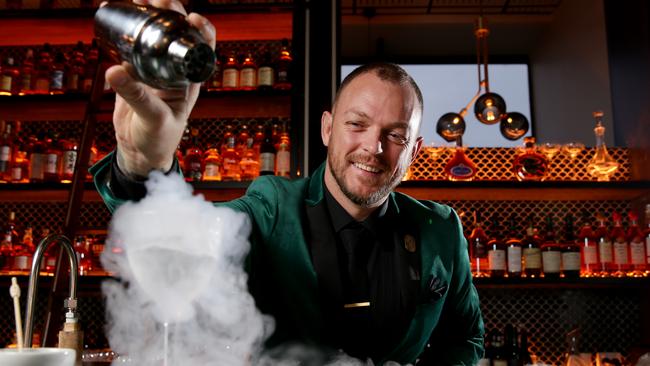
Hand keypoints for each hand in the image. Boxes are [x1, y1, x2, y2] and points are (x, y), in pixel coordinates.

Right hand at [104, 0, 215, 176]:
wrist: (140, 151)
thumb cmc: (158, 139)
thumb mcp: (152, 119)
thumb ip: (136, 97)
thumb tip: (115, 71)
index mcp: (189, 80)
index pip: (203, 48)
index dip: (201, 30)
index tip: (192, 18)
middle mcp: (175, 71)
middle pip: (178, 34)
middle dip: (170, 13)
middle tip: (155, 0)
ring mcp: (155, 70)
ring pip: (155, 36)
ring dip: (148, 17)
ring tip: (136, 1)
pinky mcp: (134, 72)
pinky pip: (132, 47)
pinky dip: (125, 31)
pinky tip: (115, 15)